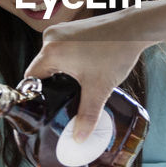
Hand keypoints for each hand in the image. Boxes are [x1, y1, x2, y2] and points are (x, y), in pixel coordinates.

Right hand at [27, 12, 148, 141]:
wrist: (134, 28)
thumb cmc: (116, 52)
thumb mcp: (99, 88)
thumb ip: (87, 115)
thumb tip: (79, 138)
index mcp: (51, 51)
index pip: (31, 78)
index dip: (36, 95)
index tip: (45, 106)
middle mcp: (51, 37)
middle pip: (41, 69)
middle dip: (51, 85)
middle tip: (63, 99)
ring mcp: (61, 30)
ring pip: (52, 59)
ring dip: (61, 72)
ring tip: (76, 85)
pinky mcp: (71, 28)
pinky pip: (61, 49)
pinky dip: (68, 60)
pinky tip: (83, 69)